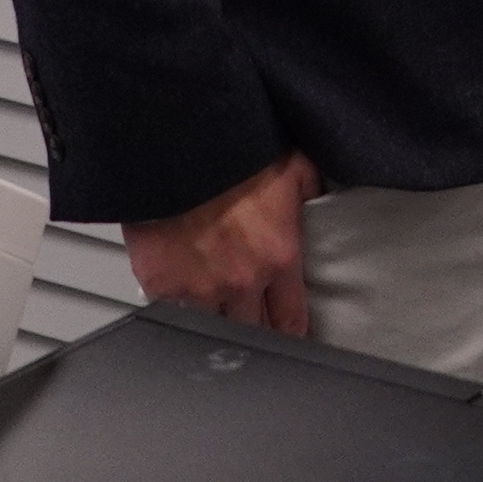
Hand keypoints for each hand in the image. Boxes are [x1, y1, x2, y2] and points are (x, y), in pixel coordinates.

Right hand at [125, 151, 318, 333]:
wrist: (181, 146)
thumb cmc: (236, 152)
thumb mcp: (296, 167)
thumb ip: (311, 195)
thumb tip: (322, 204)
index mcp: (280, 256)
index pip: (293, 318)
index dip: (293, 331)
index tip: (292, 335)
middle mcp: (242, 281)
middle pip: (253, 332)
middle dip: (257, 332)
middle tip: (256, 329)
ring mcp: (198, 288)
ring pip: (212, 328)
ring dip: (217, 322)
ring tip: (219, 315)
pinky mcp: (160, 284)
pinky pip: (171, 312)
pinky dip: (178, 309)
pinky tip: (184, 301)